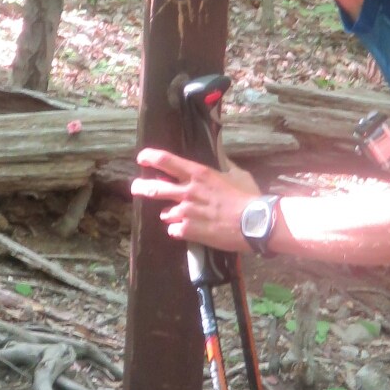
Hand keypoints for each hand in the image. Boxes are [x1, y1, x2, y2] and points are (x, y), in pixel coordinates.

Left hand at [131, 148, 261, 250]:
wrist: (254, 223)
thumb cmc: (248, 197)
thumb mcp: (236, 175)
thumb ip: (224, 167)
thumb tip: (222, 159)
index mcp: (198, 174)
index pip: (166, 161)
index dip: (150, 158)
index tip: (142, 158)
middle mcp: (187, 191)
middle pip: (154, 188)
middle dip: (141, 188)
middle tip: (136, 188)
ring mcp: (186, 212)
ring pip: (165, 214)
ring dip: (170, 215)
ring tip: (180, 218)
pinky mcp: (188, 231)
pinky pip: (173, 231)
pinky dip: (180, 231)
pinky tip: (190, 231)